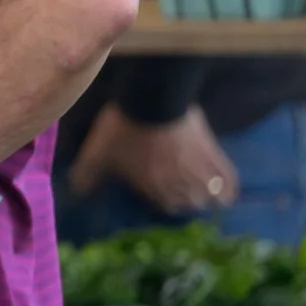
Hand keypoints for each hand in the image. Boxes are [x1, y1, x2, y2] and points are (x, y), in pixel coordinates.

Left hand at [68, 104, 237, 214]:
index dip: (163, 204)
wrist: (151, 99)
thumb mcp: (97, 153)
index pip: (164, 207)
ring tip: (207, 196)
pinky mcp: (212, 151)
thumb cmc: (123, 128)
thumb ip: (86, 175)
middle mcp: (178, 184)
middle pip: (189, 203)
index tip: (161, 198)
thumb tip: (76, 192)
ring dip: (208, 198)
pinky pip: (227, 177)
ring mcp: (198, 169)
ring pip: (210, 195)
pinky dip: (229, 187)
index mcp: (152, 187)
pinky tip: (229, 192)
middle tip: (182, 194)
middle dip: (186, 202)